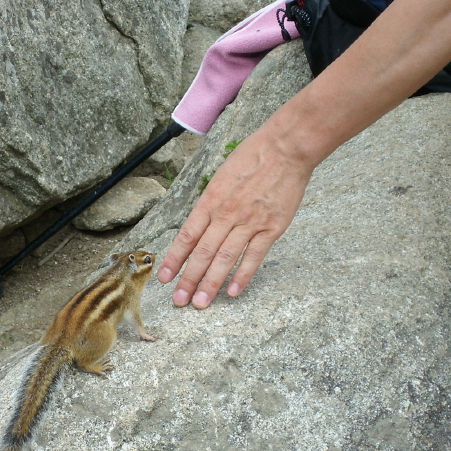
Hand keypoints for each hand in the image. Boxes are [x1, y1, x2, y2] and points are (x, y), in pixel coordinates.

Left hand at [157, 129, 311, 307]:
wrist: (285, 149)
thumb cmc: (252, 158)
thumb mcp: (220, 176)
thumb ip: (209, 204)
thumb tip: (197, 228)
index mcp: (210, 201)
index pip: (187, 236)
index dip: (174, 259)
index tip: (165, 277)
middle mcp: (226, 214)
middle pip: (202, 253)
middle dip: (188, 279)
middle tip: (179, 300)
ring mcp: (249, 223)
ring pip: (224, 259)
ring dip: (210, 283)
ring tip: (200, 302)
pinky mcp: (271, 228)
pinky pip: (253, 256)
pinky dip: (242, 276)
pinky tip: (232, 292)